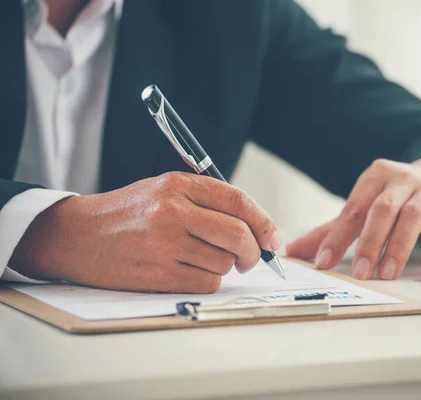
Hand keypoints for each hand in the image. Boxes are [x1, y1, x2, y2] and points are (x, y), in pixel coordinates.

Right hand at [9, 172, 280, 292]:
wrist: (78, 236)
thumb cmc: (127, 213)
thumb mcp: (165, 190)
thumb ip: (208, 202)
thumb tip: (255, 228)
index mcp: (179, 185)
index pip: (239, 202)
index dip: (265, 223)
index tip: (273, 240)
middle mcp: (174, 211)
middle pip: (239, 235)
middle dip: (253, 251)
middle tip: (248, 258)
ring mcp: (166, 243)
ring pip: (224, 262)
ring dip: (222, 266)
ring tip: (199, 258)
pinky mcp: (159, 274)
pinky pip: (207, 282)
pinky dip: (207, 280)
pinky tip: (189, 271)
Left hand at [286, 159, 420, 280]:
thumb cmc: (398, 197)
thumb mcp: (367, 205)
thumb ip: (333, 229)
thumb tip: (293, 250)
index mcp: (376, 176)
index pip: (353, 209)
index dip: (337, 237)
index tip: (323, 262)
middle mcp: (403, 180)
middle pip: (383, 209)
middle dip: (370, 242)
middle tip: (361, 273)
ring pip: (413, 217)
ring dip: (399, 247)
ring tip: (388, 273)